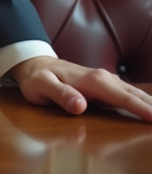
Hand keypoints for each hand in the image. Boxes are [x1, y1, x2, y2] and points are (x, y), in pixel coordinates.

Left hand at [8, 57, 151, 121]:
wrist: (33, 63)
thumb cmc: (36, 77)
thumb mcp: (41, 86)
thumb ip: (60, 95)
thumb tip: (81, 106)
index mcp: (93, 81)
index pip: (124, 97)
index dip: (142, 109)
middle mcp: (104, 79)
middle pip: (136, 95)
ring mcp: (106, 81)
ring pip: (135, 93)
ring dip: (150, 104)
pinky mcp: (105, 86)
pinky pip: (128, 95)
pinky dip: (142, 102)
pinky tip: (149, 111)